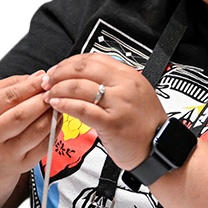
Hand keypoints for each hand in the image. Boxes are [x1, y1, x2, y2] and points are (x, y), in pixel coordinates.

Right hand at [0, 71, 54, 178]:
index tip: (45, 78)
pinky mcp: (22, 165)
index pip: (8, 98)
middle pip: (22, 115)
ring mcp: (6, 154)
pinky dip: (55, 130)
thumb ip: (12, 85)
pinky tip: (56, 119)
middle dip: (43, 100)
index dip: (30, 86)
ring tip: (57, 104)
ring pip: (37, 131)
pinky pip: (45, 145)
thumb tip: (38, 76)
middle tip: (55, 90)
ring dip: (52, 114)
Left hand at [42, 53, 165, 170]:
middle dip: (59, 73)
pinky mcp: (111, 123)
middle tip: (48, 81)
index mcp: (129, 75)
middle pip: (83, 69)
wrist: (160, 148)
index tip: (58, 69)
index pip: (94, 58)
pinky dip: (64, 105)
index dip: (70, 62)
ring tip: (48, 95)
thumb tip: (82, 77)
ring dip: (57, 89)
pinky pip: (81, 109)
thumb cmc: (145, 124)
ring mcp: (119, 104)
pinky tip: (56, 106)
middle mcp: (125, 86)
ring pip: (79, 87)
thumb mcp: (134, 93)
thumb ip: (112, 82)